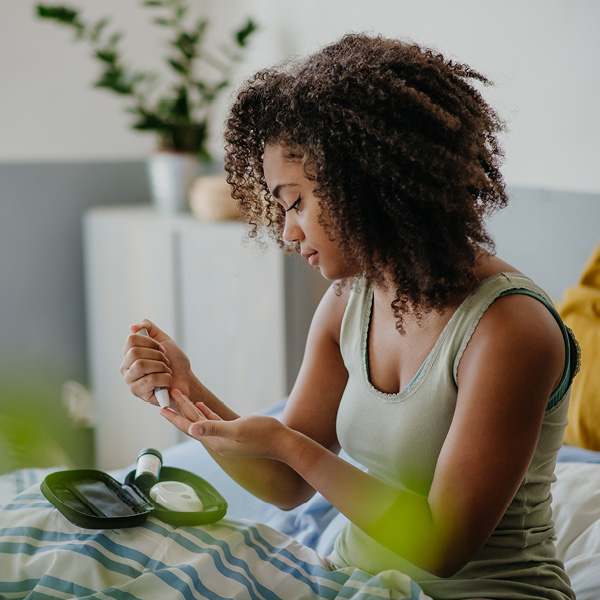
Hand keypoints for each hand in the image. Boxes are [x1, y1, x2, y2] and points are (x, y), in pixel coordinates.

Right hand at [120, 319, 191, 405]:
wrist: (185, 379)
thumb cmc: (173, 361)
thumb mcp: (163, 339)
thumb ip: (148, 327)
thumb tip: (132, 327)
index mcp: (129, 353)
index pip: (132, 340)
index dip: (151, 343)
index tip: (162, 349)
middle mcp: (126, 366)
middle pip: (135, 352)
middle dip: (158, 356)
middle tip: (165, 362)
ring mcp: (130, 380)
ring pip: (141, 365)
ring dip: (161, 367)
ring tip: (166, 371)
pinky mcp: (138, 392)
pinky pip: (150, 379)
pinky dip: (165, 378)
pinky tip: (166, 382)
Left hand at [161, 389, 287, 460]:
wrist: (282, 443)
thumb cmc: (262, 434)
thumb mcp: (237, 429)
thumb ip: (214, 428)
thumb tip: (192, 429)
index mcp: (215, 441)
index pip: (189, 428)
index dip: (175, 417)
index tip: (161, 408)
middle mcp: (217, 441)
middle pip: (193, 423)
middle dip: (180, 409)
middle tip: (168, 395)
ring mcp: (225, 438)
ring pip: (201, 422)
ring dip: (190, 410)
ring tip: (179, 398)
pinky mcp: (233, 432)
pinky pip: (213, 421)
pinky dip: (205, 413)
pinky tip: (201, 405)